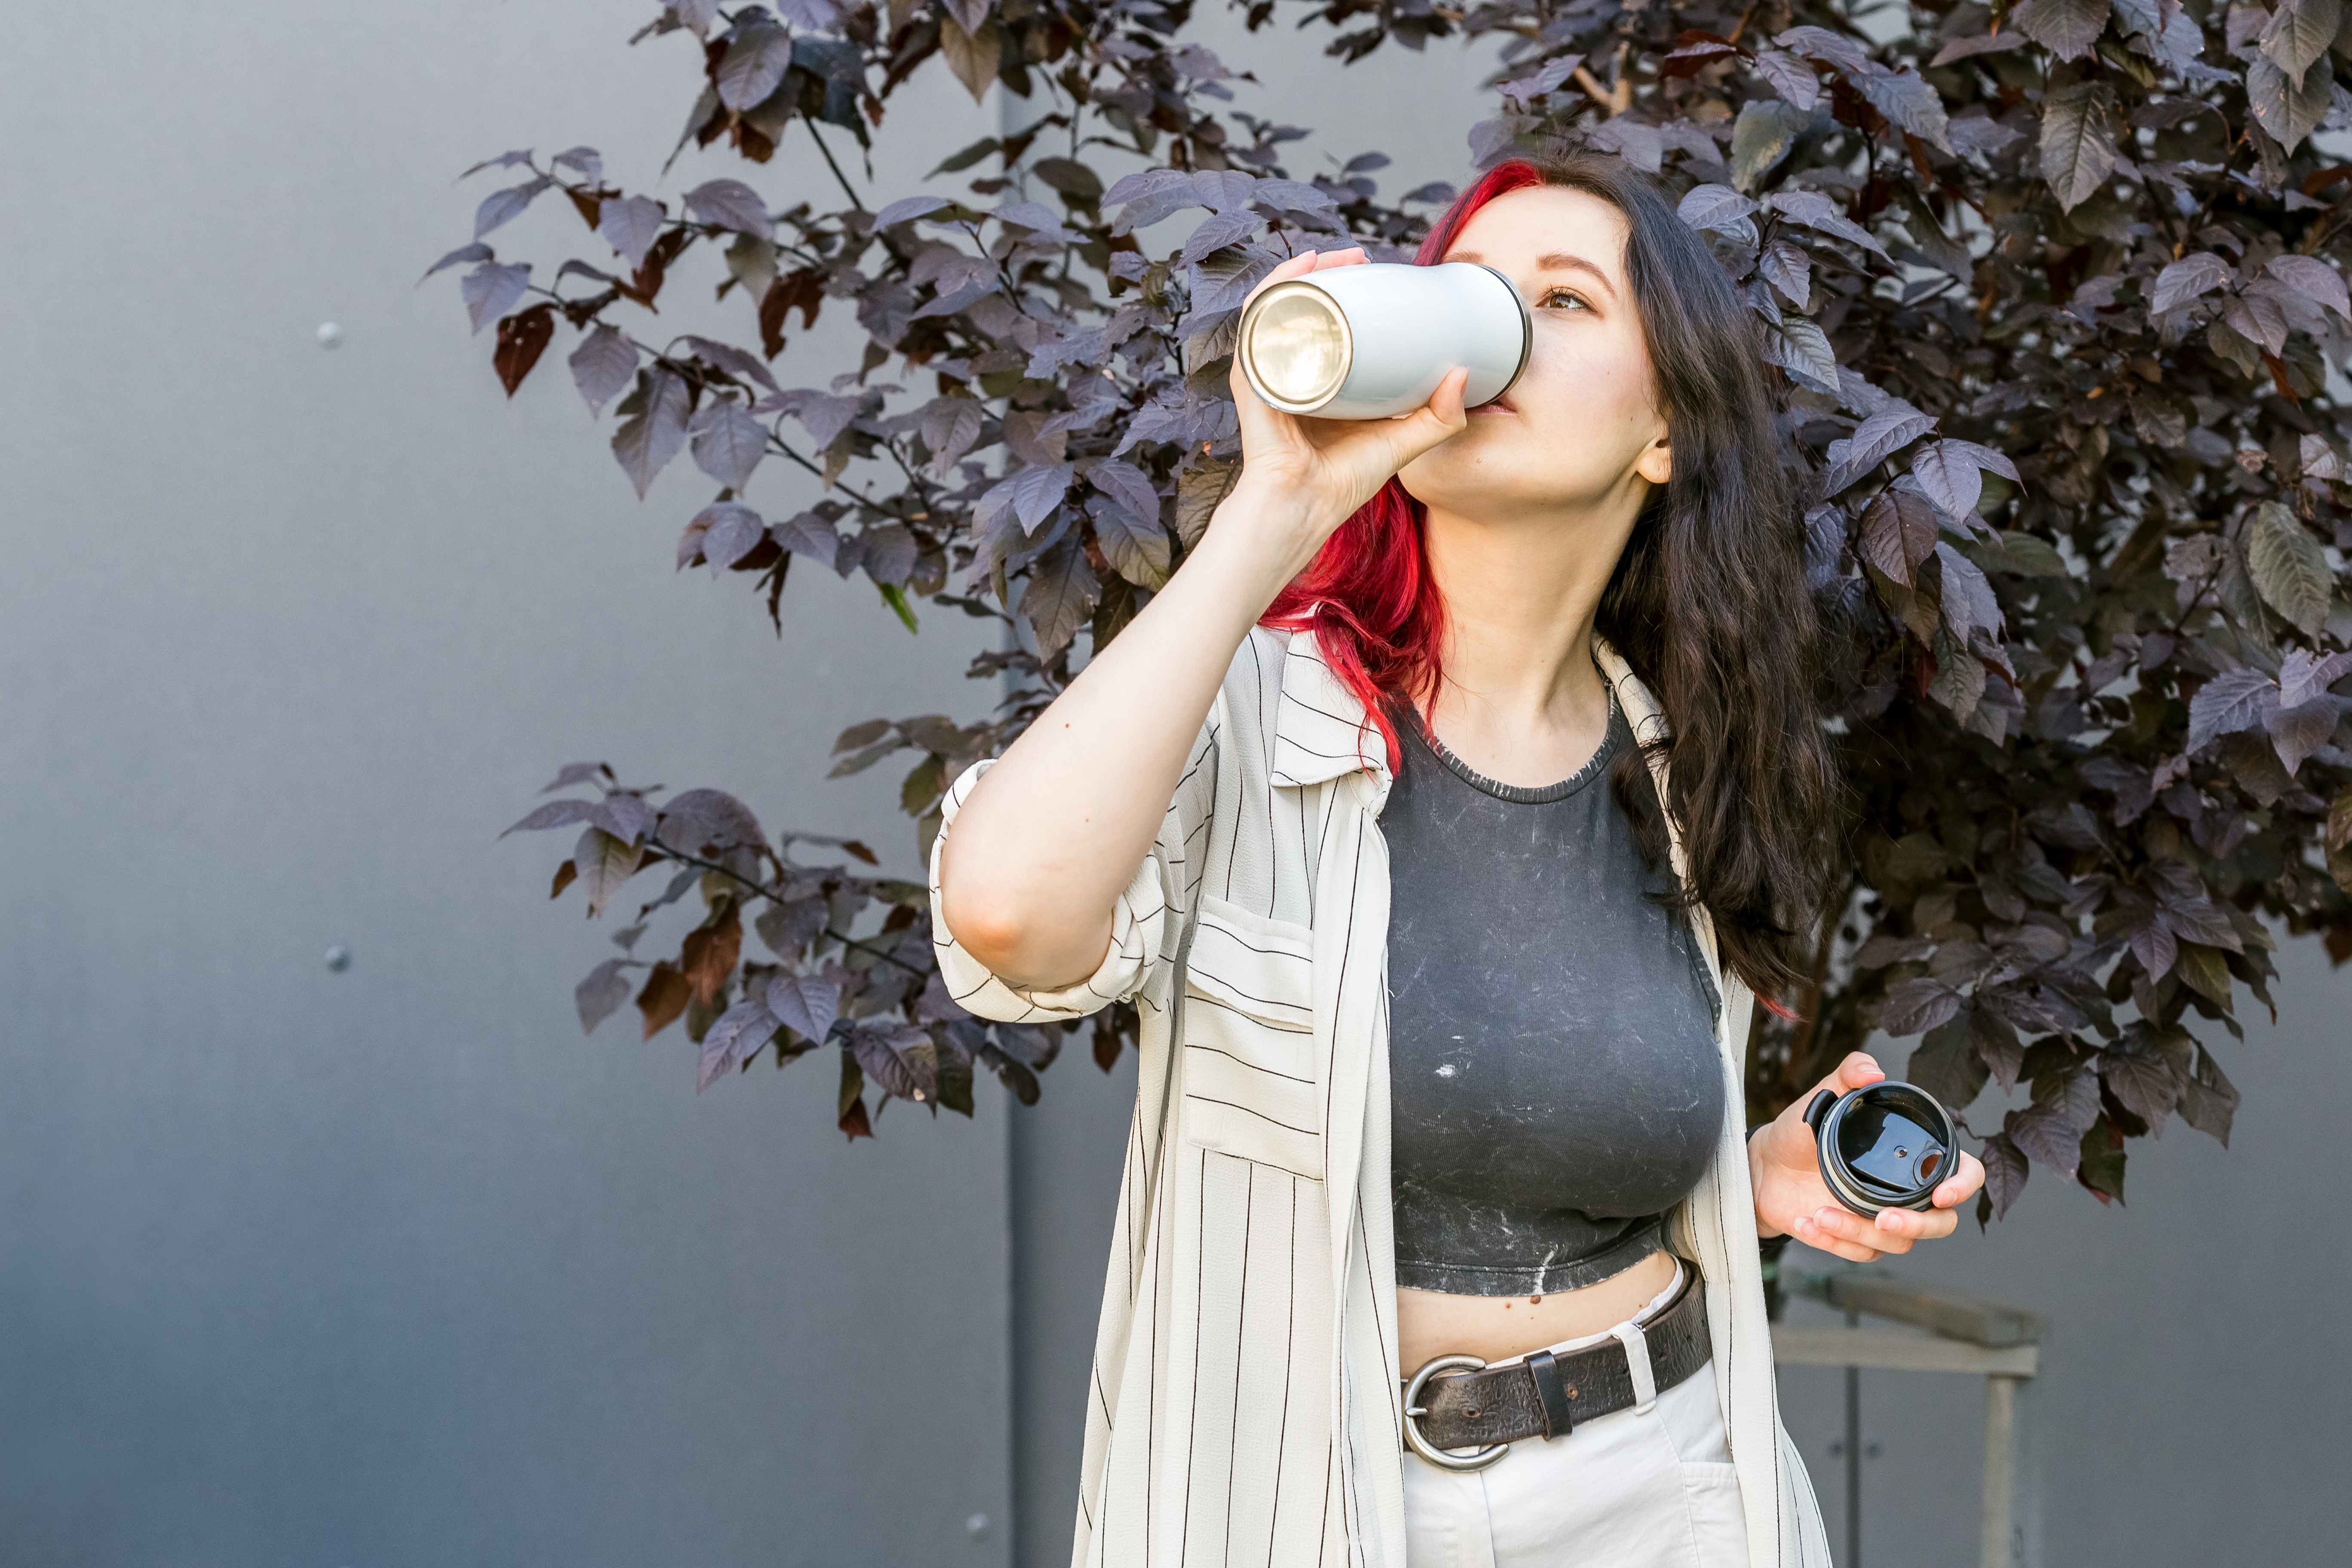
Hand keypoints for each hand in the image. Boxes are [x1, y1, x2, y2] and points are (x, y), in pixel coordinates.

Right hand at [1220, 246, 1470, 543]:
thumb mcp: (1401, 444)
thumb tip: (1463, 373)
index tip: (1374, 270)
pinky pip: (1255, 328)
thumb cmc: (1342, 485)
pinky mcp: (1253, 381)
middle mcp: (1287, 371)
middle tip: (1357, 255)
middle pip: (1298, 306)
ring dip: (1297, 274)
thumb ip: (1436, 417)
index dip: (1345, 291)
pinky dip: (1270, 297)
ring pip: (1275, 308)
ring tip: (1326, 256)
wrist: (1302, 511)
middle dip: (1324, 272)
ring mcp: (1266, 374)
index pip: (1324, 323)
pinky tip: (1292, 276)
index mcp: (1318, 381)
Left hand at [1746, 1051, 1986, 1261]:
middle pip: (1940, 1223)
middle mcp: (1904, 1190)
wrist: (1764, 1165)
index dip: (1963, 1185)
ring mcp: (1882, 1218)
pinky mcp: (1857, 1239)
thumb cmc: (1801, 1130)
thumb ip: (1848, 1074)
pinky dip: (1834, 1243)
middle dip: (1917, 1226)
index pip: (1962, 1172)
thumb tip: (1872, 1072)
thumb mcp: (1822, 1096)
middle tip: (1882, 1219)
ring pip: (1897, 1243)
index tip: (1942, 1193)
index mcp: (1910, 1155)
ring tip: (1820, 1214)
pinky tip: (1806, 1223)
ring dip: (1859, 1234)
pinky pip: (1861, 1254)